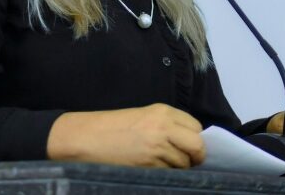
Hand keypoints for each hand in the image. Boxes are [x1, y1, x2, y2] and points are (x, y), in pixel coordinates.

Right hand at [47, 103, 205, 167]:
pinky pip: (169, 172)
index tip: (191, 145)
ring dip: (180, 166)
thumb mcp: (143, 116)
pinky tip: (154, 167)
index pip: (196, 127)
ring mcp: (157, 147)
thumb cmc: (112, 127)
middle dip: (197, 155)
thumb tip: (190, 142)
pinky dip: (167, 172)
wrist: (87, 138)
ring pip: (184, 163)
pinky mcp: (149, 165)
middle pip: (197, 145)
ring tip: (163, 163)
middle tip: (190, 160)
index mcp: (163, 111)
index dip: (196, 138)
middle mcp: (163, 127)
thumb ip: (168, 125)